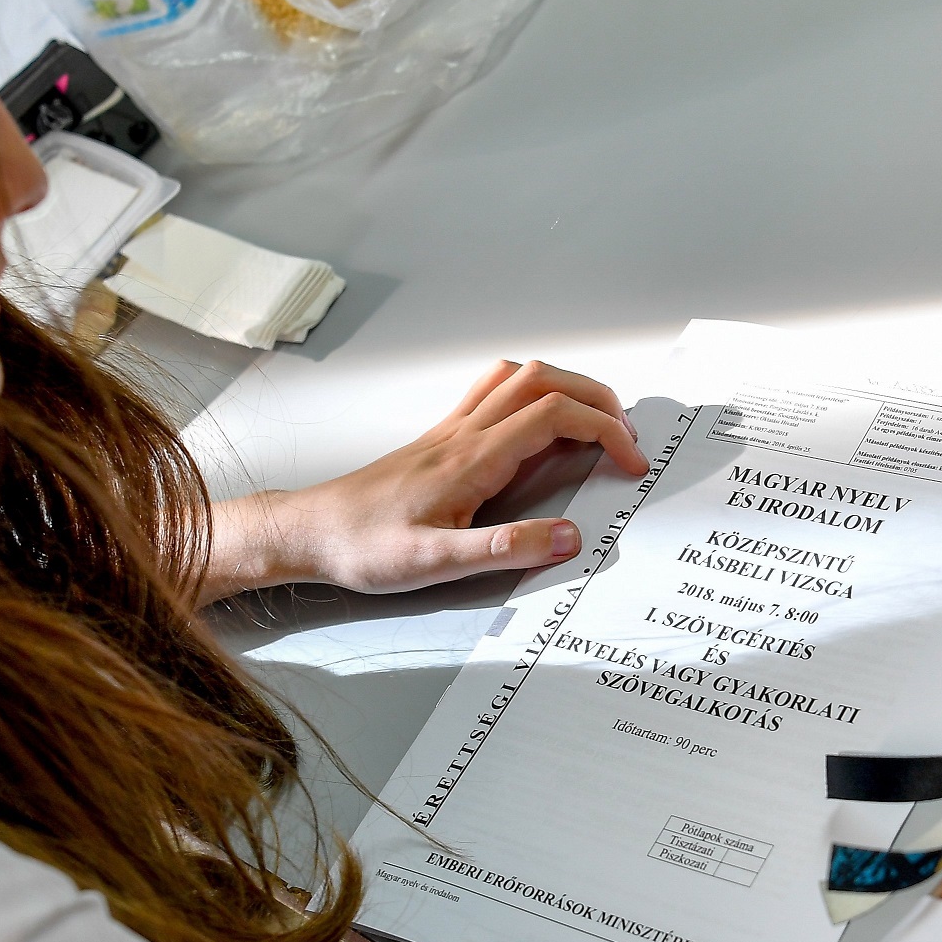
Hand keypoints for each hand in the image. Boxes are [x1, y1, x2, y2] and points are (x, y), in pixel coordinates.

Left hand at [198, 361, 645, 603]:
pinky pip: (495, 395)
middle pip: (545, 380)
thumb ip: (503, 549)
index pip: (555, 415)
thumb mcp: (435, 563)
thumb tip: (569, 538)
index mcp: (472, 457)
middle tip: (628, 437)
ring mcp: (451, 431)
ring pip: (520, 378)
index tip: (632, 463)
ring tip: (594, 426)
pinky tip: (538, 431)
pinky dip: (532, 397)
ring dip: (567, 390)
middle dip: (598, 399)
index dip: (605, 431)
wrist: (309, 532)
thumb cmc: (363, 548)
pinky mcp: (441, 440)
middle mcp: (464, 432)